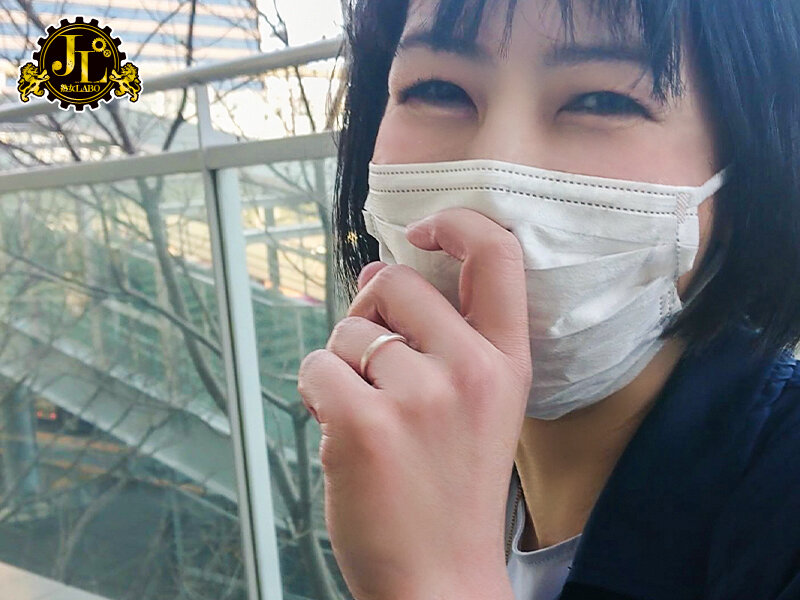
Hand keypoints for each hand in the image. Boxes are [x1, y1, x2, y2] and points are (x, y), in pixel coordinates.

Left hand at [297, 207, 531, 599]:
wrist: (440, 577)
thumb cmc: (451, 488)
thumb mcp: (475, 406)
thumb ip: (436, 335)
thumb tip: (374, 273)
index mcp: (507, 362)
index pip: (498, 256)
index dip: (457, 223)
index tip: (422, 229)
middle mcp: (471, 370)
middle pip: (394, 283)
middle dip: (369, 316)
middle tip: (376, 366)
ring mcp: (420, 397)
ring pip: (346, 332)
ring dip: (342, 367)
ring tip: (370, 416)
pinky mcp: (365, 425)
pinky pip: (315, 368)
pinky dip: (316, 394)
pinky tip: (344, 434)